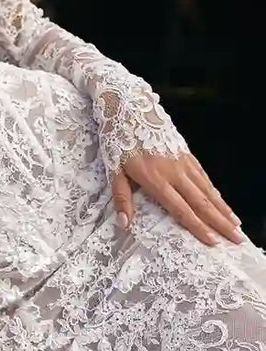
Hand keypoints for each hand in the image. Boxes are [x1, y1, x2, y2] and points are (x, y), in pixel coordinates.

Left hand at [111, 152, 241, 246]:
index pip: (181, 209)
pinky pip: (204, 176)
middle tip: (236, 239)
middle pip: (202, 202)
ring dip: (223, 208)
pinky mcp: (186, 154)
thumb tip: (124, 223)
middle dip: (220, 222)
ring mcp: (183, 162)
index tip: (213, 242)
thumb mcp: (113, 170)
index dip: (198, 227)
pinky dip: (215, 191)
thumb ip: (121, 198)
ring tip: (236, 224)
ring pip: (207, 189)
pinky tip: (222, 201)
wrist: (130, 108)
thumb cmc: (118, 141)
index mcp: (156, 180)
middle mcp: (174, 173)